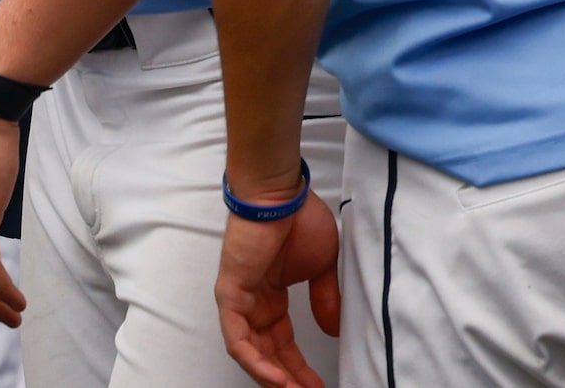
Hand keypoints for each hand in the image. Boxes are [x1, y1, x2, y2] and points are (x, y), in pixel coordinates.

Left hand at [215, 193, 341, 387]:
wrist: (282, 195)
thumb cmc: (301, 220)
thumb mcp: (323, 266)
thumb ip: (325, 299)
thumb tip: (334, 330)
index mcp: (271, 298)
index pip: (283, 343)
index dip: (299, 366)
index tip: (318, 384)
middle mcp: (252, 304)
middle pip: (266, 353)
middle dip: (287, 378)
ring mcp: (238, 301)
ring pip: (249, 352)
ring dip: (271, 375)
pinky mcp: (230, 296)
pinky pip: (238, 338)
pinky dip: (254, 360)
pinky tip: (274, 376)